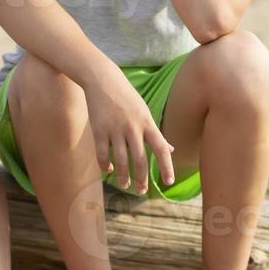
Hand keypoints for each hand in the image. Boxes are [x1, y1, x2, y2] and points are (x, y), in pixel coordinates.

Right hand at [82, 65, 175, 193]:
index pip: (161, 149)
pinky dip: (105, 165)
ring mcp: (115, 129)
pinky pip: (102, 154)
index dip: (166, 167)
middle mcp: (133, 127)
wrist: (102, 79)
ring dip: (123, 176)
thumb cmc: (127, 97)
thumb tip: (170, 149)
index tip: (169, 182)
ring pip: (120, 160)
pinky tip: (108, 170)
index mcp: (147, 123)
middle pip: (140, 160)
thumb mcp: (145, 112)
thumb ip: (156, 133)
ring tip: (125, 185)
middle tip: (141, 191)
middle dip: (142, 179)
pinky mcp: (98, 130)